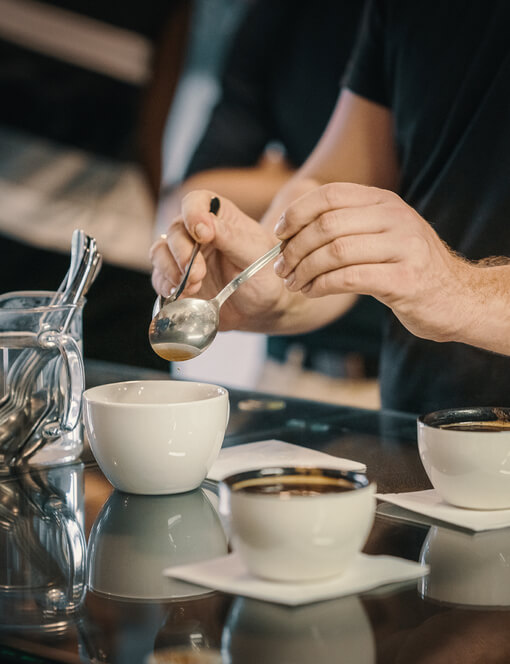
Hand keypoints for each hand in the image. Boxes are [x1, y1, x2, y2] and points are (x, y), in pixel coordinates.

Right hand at [150, 190, 287, 330]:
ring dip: (170, 269)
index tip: (202, 233)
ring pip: (160, 252)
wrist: (262, 308)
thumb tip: (205, 224)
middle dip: (182, 252)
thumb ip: (231, 237)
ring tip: (192, 286)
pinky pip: (159, 278)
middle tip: (198, 273)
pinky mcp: (177, 279)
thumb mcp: (256, 254)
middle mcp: (197, 233)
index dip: (193, 212)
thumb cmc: (264, 274)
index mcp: (220, 217)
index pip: (196, 201)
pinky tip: (181, 295)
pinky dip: (166, 286)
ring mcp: (184, 256)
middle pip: (175, 230)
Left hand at [273, 183, 472, 342]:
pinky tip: (312, 292)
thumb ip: (348, 225)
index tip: (279, 234)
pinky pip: (348, 278)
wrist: (457, 297)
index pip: (330, 194)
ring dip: (304, 270)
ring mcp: (404, 247)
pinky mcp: (405, 279)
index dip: (297, 212)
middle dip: (294, 248)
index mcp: (385, 202)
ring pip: (334, 252)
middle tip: (281, 268)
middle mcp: (395, 218)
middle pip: (327, 224)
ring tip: (294, 283)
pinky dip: (321, 286)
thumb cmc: (408, 267)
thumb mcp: (383, 234)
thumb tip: (291, 230)